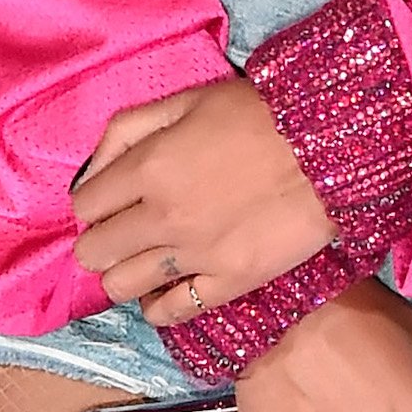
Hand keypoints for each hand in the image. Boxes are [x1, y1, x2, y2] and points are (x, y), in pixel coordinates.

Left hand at [71, 77, 334, 317]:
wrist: (327, 144)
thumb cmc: (257, 113)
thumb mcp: (187, 100)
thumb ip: (129, 129)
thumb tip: (92, 169)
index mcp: (148, 167)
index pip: (84, 204)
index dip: (93, 202)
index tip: (111, 198)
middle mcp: (160, 218)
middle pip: (94, 251)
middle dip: (100, 240)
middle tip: (124, 230)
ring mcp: (194, 256)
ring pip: (121, 286)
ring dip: (123, 273)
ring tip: (144, 259)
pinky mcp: (229, 282)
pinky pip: (170, 312)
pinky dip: (157, 305)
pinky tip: (165, 289)